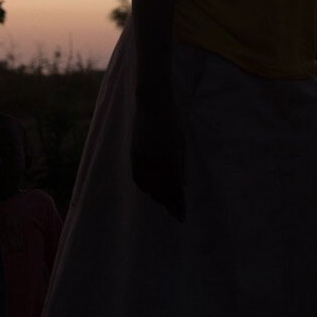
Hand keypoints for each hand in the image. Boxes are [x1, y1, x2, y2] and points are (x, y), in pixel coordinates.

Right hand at [131, 90, 184, 220]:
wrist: (152, 99)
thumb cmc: (172, 118)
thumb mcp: (181, 140)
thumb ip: (181, 164)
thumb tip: (183, 185)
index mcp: (170, 153)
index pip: (174, 186)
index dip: (178, 203)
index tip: (182, 217)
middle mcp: (155, 156)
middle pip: (160, 188)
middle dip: (168, 202)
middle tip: (176, 213)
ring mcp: (141, 154)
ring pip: (147, 184)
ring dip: (156, 195)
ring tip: (164, 202)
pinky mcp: (133, 151)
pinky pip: (138, 175)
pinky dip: (144, 185)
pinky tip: (150, 189)